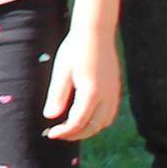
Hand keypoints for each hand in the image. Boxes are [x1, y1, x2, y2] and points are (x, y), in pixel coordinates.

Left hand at [44, 19, 121, 141]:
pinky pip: (110, 113)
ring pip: (105, 122)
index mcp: (91, 92)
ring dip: (89, 129)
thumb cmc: (75, 50)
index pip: (78, 122)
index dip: (64, 132)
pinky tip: (85, 117)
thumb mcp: (61, 72)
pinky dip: (99, 121)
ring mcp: (114, 92)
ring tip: (70, 128)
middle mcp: (107, 95)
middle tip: (58, 134)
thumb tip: (50, 117)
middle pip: (94, 126)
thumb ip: (57, 95)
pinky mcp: (117, 89)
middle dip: (76, 134)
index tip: (51, 133)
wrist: (96, 33)